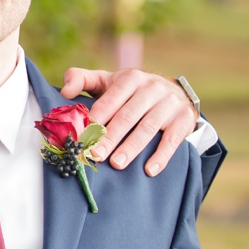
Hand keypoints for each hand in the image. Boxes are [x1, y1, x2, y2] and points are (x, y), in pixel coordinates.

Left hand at [54, 68, 199, 176]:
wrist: (177, 93)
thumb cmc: (132, 92)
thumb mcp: (109, 81)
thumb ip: (82, 80)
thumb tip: (65, 92)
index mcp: (130, 78)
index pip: (111, 99)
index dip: (97, 118)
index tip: (83, 135)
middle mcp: (152, 87)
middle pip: (128, 116)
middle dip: (110, 137)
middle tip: (95, 155)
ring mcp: (170, 104)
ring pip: (148, 128)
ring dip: (131, 148)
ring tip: (117, 164)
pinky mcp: (184, 119)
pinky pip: (172, 140)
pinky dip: (161, 156)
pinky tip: (149, 171)